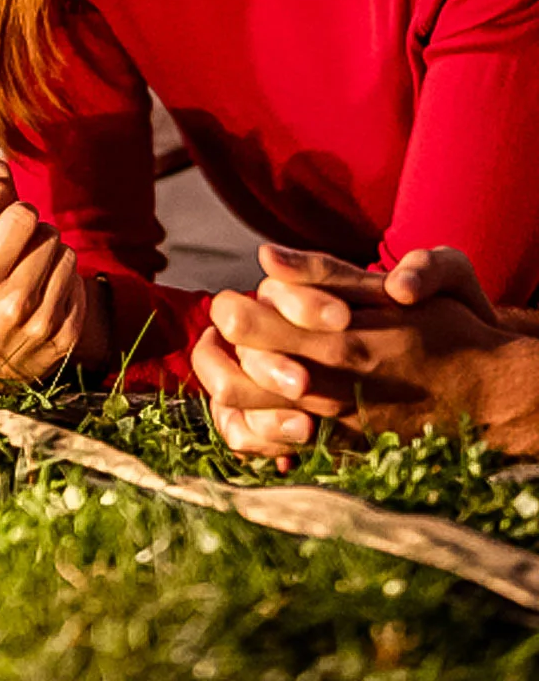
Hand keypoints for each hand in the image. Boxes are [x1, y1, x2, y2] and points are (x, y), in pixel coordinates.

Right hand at [0, 193, 93, 383]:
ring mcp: (43, 322)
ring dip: (54, 255)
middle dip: (37, 232)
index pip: (21, 219)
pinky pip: (78, 285)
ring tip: (34, 266)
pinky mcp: (65, 336)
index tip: (13, 221)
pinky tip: (45, 289)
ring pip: (68, 257)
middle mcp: (13, 302)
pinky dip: (65, 281)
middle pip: (48, 234)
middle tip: (23, 245)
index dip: (19, 213)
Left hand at [208, 244, 511, 450]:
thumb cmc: (440, 330)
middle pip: (236, 379)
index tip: (231, 304)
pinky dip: (259, 430)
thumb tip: (265, 255)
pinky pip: (280, 450)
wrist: (493, 397)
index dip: (228, 311)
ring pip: (251, 417)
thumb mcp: (387, 292)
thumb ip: (322, 272)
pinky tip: (260, 408)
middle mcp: (329, 390)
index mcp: (336, 342)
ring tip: (235, 366)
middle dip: (217, 356)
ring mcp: (334, 429)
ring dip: (233, 391)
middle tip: (220, 339)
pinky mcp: (344, 454)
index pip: (247, 326)